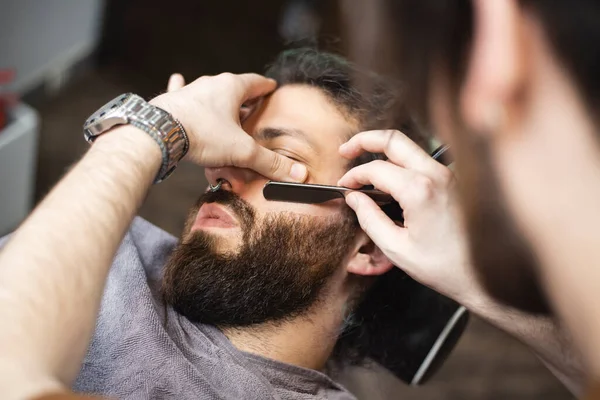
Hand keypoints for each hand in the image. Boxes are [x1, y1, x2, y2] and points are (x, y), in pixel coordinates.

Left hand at [151, 73, 307, 181]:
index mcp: (232, 88)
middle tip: (252, 107)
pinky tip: (178, 80)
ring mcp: (190, 91)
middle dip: (244, 98)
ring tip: (224, 107)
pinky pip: (180, 91)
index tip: (272, 88)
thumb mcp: (242, 151)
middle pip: (234, 88)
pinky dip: (183, 90)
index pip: (256, 82)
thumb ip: (269, 162)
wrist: (158, 134)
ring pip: (209, 92)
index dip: (266, 87)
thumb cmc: (201, 135)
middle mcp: (211, 84)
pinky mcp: (172, 101)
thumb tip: (295, 174)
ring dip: (218, 99)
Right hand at [338, 130, 481, 303]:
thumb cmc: (445, 267)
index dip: (354, 176)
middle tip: (345, 150)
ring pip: (410, 147)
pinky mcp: (453, 180)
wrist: (483, 276)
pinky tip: (390, 176)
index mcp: (420, 190)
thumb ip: (370, 219)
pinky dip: (401, 162)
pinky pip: (422, 160)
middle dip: (365, 140)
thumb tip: (354, 198)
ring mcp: (448, 174)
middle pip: (394, 140)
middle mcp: (436, 174)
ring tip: (365, 159)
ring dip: (384, 149)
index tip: (344, 187)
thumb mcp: (397, 248)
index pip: (376, 169)